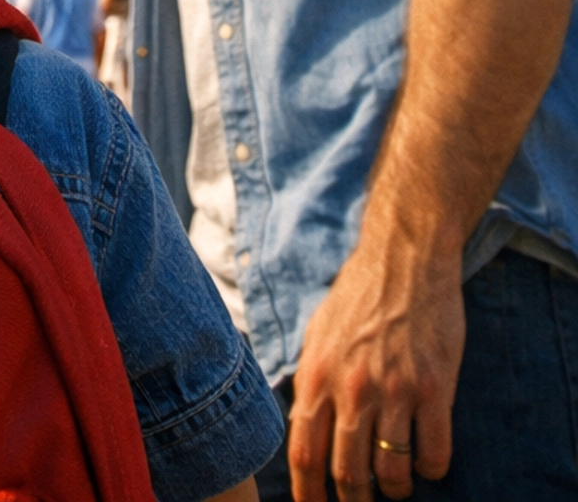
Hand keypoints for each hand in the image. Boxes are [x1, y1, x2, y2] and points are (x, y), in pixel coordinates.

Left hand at [287, 229, 463, 499]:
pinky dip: (431, 470)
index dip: (310, 495)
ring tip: (397, 485)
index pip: (305, 454)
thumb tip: (302, 429)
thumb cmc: (359, 296)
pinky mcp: (433, 387)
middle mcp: (352, 388)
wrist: (404, 258)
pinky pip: (434, 455)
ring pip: (392, 473)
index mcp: (317, 375)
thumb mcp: (319, 334)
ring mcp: (394, 390)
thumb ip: (311, 382)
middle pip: (348, 474)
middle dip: (355, 501)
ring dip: (395, 490)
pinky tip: (428, 461)